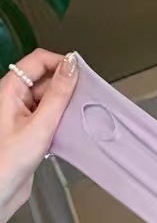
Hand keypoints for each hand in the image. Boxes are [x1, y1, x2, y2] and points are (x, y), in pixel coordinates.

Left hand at [0, 50, 77, 222]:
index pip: (38, 60)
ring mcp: (21, 115)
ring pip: (50, 99)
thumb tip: (71, 67)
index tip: (81, 75)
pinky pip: (49, 117)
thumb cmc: (7, 161)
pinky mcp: (29, 131)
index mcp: (9, 90)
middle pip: (46, 79)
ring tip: (75, 119)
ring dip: (65, 107)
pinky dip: (61, 121)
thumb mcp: (40, 125)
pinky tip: (68, 132)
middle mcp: (14, 99)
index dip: (61, 63)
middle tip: (82, 102)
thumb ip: (58, 94)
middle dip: (66, 88)